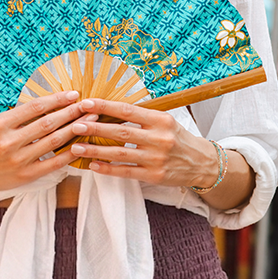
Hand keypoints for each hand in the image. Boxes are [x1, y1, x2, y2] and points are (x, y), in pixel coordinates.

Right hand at [0, 90, 95, 195]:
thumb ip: (21, 116)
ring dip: (74, 129)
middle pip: (48, 123)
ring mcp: (17, 160)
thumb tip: (52, 103)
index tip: (74, 94)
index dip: (57, 99)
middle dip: (71, 113)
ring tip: (90, 121)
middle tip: (89, 104)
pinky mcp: (24, 176)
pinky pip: (52, 163)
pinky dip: (69, 154)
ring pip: (53, 142)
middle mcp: (8, 141)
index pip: (35, 107)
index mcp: (0, 123)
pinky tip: (81, 145)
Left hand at [66, 98, 219, 189]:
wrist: (202, 163)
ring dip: (95, 151)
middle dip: (95, 128)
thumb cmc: (178, 138)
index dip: (106, 106)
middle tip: (75, 125)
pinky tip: (93, 166)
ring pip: (120, 153)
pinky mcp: (154, 176)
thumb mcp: (166, 121)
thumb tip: (110, 108)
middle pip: (121, 132)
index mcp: (161, 120)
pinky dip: (108, 169)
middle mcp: (159, 138)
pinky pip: (126, 172)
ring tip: (76, 147)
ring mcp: (156, 159)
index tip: (87, 103)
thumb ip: (142, 116)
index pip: (128, 110)